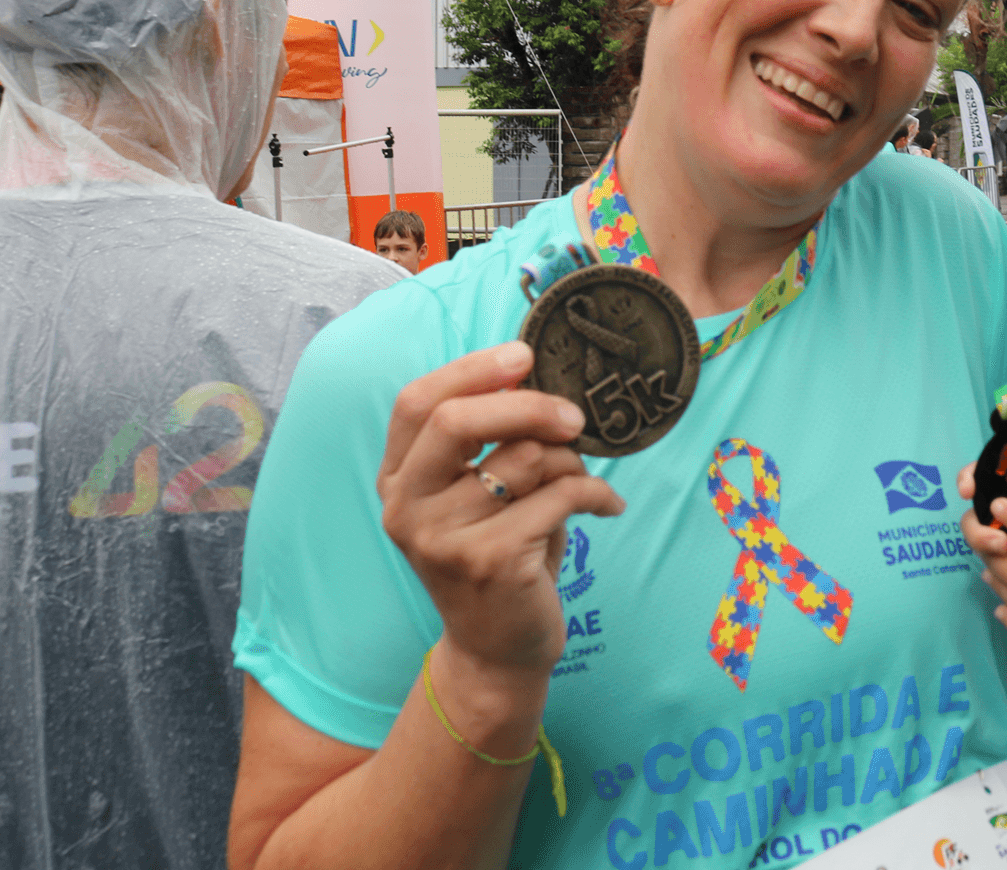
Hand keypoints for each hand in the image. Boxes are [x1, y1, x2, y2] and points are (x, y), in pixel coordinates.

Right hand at [378, 341, 625, 688]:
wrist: (497, 651)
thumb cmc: (498, 555)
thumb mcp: (477, 496)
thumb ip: (490, 440)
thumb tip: (536, 372)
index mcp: (398, 481)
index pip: (416, 403)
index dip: (470, 369)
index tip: (523, 355)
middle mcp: (407, 508)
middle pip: (457, 420)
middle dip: (527, 404)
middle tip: (574, 415)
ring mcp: (443, 538)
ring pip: (522, 458)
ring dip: (570, 459)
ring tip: (582, 478)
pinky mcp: (490, 561)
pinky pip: (559, 496)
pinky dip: (596, 493)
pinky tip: (608, 506)